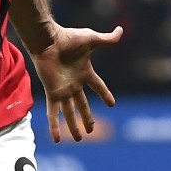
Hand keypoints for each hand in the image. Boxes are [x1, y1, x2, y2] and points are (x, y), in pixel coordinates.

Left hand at [29, 24, 122, 142]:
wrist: (48, 40)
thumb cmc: (69, 38)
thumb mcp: (92, 39)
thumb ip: (107, 39)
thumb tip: (121, 30)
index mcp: (84, 72)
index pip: (98, 86)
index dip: (105, 94)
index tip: (111, 104)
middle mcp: (74, 83)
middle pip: (82, 104)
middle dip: (87, 117)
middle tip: (91, 130)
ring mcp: (63, 89)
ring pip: (69, 112)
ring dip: (73, 125)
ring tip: (79, 139)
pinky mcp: (53, 93)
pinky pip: (54, 112)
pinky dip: (54, 126)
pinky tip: (56, 139)